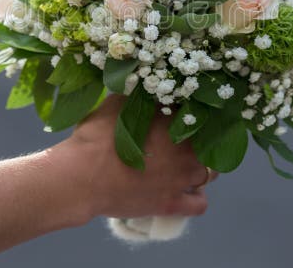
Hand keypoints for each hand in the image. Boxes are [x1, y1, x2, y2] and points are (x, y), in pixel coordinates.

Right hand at [62, 95, 217, 220]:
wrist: (82, 177)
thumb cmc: (96, 137)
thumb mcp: (116, 103)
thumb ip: (139, 96)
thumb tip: (147, 88)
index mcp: (175, 121)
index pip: (199, 114)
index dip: (191, 116)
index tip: (180, 118)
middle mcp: (187, 149)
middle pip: (210, 145)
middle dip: (200, 142)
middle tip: (181, 142)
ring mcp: (182, 179)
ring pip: (210, 174)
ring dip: (201, 169)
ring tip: (183, 167)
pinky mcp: (173, 204)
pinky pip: (200, 204)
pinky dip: (196, 197)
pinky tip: (185, 192)